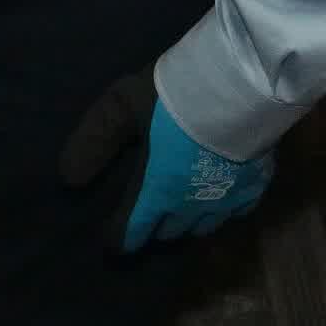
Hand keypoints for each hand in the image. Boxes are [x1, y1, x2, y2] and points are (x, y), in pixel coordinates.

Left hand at [60, 70, 274, 251]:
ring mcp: (226, 200)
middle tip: (148, 213)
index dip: (118, 240)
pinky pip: (238, 212)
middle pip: (167, 232)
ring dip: (188, 222)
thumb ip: (94, 142)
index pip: (130, 233)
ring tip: (182, 208)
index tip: (111, 242)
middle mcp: (189, 207)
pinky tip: (222, 196)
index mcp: (156, 192)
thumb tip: (68, 179)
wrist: (242, 84)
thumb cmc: (176, 95)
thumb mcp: (123, 107)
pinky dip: (226, 210)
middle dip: (154, 226)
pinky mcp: (257, 187)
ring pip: (203, 228)